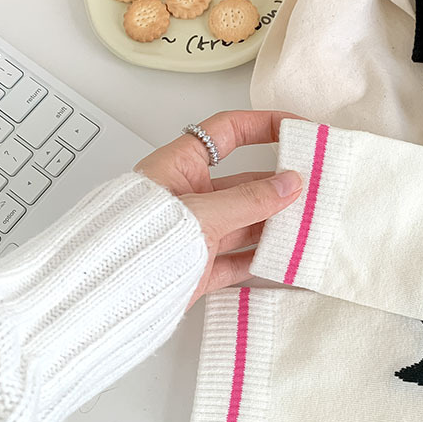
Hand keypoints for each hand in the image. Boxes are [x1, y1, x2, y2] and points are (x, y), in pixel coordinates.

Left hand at [133, 110, 302, 307]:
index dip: (263, 124)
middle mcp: (188, 196)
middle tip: (316, 186)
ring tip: (310, 223)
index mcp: (179, 166)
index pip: (227, 132)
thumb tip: (292, 183)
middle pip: (243, 182)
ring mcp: (194, 233)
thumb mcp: (203, 212)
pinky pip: (237, 260)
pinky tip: (285, 257)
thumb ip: (250, 199)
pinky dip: (261, 259)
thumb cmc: (138, 240)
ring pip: (244, 222)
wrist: (106, 297)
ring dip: (275, 223)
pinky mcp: (197, 267)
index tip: (297, 129)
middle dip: (279, 184)